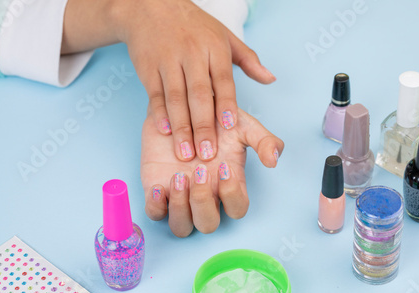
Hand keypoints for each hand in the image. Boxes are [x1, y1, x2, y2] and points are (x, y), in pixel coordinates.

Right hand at [62, 0, 275, 161]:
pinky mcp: (148, 67)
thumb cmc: (193, 25)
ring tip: (186, 152)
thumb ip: (248, 59)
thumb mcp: (224, 36)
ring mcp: (168, 60)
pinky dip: (159, 113)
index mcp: (214, 48)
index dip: (226, 104)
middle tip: (207, 153)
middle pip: (199, 94)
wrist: (150, 6)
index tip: (230, 129)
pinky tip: (165, 131)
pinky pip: (155, 94)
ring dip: (181, 127)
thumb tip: (270, 78)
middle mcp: (191, 54)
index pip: (223, 80)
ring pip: (176, 98)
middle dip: (203, 126)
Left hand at [141, 107, 283, 236]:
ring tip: (178, 177)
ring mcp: (180, 197)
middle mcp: (205, 196)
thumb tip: (274, 160)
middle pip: (208, 225)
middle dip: (203, 203)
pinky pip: (155, 215)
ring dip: (181, 208)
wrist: (180, 103)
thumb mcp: (243, 125)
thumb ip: (264, 140)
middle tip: (199, 171)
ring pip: (182, 227)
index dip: (231, 195)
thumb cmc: (214, 117)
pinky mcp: (156, 191)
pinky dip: (156, 207)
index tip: (223, 167)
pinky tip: (160, 186)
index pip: (237, 209)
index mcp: (227, 185)